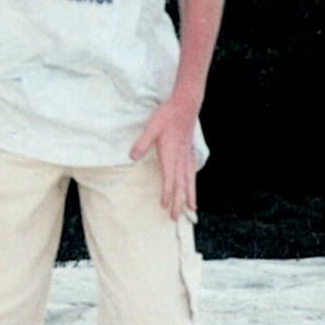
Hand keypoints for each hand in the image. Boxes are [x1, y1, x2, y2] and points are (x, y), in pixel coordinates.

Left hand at [130, 97, 198, 219]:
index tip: (165, 207)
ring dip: (190, 196)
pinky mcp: (189, 152)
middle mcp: (180, 159)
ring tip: (193, 210)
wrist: (185, 105)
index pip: (169, 179)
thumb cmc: (167, 116)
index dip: (168, 194)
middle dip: (179, 203)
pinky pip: (192, 173)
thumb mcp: (151, 127)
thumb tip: (131, 157)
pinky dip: (193, 184)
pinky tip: (193, 188)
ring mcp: (186, 156)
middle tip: (176, 218)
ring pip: (190, 181)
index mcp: (171, 155)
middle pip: (181, 185)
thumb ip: (142, 143)